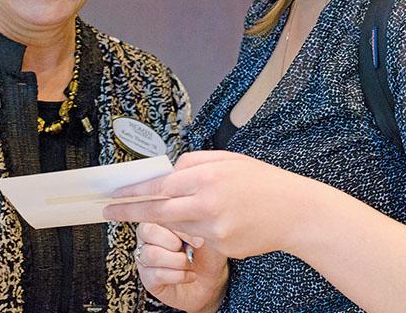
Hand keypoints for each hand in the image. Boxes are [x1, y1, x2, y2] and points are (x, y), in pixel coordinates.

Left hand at [105, 150, 310, 258]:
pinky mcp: (221, 247)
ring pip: (179, 225)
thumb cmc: (262, 181)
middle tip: (109, 212)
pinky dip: (201, 228)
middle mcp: (207, 203)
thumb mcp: (227, 159)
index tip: (113, 196)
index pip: (159, 186)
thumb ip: (193, 163)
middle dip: (130, 212)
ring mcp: (213, 229)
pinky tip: (225, 218)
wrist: (296, 211)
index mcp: (207, 176)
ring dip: (177, 218)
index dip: (133, 192)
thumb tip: (166, 172)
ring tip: (207, 205)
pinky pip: (199, 238)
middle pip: (157, 211)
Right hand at [135, 222, 227, 312]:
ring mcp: (144, 258)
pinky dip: (179, 276)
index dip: (178, 227)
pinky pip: (157, 274)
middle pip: (148, 232)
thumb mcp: (205, 232)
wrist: (211, 279)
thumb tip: (186, 224)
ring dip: (178, 261)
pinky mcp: (147, 279)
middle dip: (174, 242)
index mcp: (159, 219)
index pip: (157, 213)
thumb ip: (192, 222)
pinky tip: (189, 275)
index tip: (198, 238)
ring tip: (190, 263)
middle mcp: (147, 237)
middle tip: (191, 250)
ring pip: (152, 255)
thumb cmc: (207, 252)